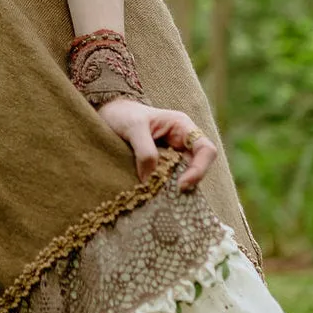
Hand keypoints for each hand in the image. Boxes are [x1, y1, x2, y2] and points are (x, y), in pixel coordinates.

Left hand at [95, 98, 217, 190]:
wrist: (106, 115)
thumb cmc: (122, 114)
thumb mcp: (133, 127)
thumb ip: (144, 150)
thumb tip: (150, 180)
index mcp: (182, 127)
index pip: (206, 150)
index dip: (199, 169)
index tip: (180, 185)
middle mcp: (181, 143)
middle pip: (197, 168)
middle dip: (187, 183)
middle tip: (168, 196)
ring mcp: (171, 156)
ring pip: (183, 177)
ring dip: (173, 189)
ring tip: (157, 198)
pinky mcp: (159, 167)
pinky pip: (167, 181)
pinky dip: (161, 190)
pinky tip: (150, 196)